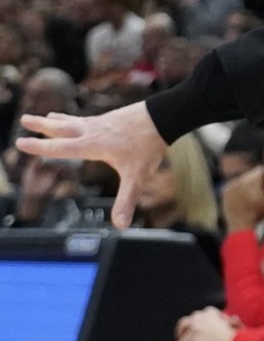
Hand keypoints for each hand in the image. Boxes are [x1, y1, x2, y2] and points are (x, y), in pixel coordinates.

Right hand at [17, 102, 166, 227]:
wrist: (165, 115)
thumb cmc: (150, 145)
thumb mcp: (138, 177)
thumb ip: (127, 200)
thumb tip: (121, 225)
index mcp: (93, 145)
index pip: (60, 147)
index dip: (40, 146)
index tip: (20, 142)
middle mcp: (94, 130)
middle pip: (62, 128)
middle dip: (42, 126)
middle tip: (24, 119)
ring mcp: (104, 122)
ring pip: (75, 121)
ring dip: (58, 120)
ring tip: (46, 117)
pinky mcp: (113, 116)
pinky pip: (89, 118)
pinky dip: (78, 118)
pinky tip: (80, 121)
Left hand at [178, 307, 237, 340]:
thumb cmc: (241, 338)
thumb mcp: (238, 326)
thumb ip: (233, 322)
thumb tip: (233, 318)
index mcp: (209, 313)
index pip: (196, 316)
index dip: (197, 324)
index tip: (200, 331)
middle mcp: (198, 321)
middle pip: (184, 324)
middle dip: (185, 332)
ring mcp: (194, 336)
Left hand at [221, 166, 263, 232]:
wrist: (240, 226)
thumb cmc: (259, 213)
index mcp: (252, 180)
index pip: (262, 169)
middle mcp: (240, 179)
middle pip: (252, 173)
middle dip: (259, 179)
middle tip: (263, 190)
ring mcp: (231, 185)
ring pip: (244, 178)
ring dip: (249, 184)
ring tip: (253, 196)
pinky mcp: (225, 191)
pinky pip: (235, 185)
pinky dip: (240, 189)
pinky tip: (244, 199)